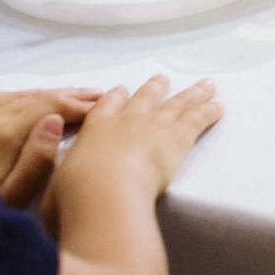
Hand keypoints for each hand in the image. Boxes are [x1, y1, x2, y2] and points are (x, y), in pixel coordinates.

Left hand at [0, 88, 98, 194]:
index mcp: (4, 133)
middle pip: (38, 97)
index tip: (104, 104)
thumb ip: (36, 162)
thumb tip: (56, 122)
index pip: (52, 108)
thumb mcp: (7, 200)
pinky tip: (29, 97)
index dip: (80, 105)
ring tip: (72, 94)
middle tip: (98, 94)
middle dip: (69, 95)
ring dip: (47, 93)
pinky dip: (21, 94)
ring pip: (17, 94)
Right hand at [55, 75, 221, 202]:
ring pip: (176, 103)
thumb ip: (58, 171)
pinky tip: (219, 106)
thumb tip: (58, 167)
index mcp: (95, 129)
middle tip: (162, 79)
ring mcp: (153, 125)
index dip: (115, 97)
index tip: (121, 89)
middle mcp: (125, 120)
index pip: (106, 106)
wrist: (104, 192)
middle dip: (155, 88)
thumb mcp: (55, 182)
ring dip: (191, 93)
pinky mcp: (177, 136)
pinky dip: (209, 110)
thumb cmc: (74, 196)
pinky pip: (198, 118)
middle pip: (144, 98)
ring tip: (203, 85)